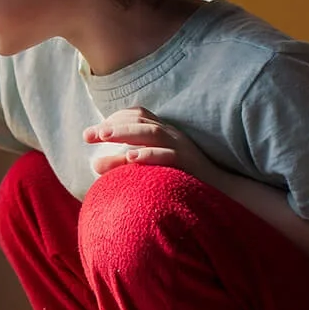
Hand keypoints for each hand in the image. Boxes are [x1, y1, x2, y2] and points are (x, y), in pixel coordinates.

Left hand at [83, 106, 217, 181]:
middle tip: (88, 135)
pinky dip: (150, 154)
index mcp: (163, 132)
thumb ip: (127, 162)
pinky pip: (169, 155)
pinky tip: (132, 158)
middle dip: (111, 126)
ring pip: (152, 133)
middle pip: (139, 122)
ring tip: (103, 136)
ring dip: (126, 133)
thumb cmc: (181, 180)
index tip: (90, 133)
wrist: (221, 193)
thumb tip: (95, 164)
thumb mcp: (152, 166)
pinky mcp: (189, 164)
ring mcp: (181, 147)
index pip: (137, 116)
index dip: (113, 119)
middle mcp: (172, 135)